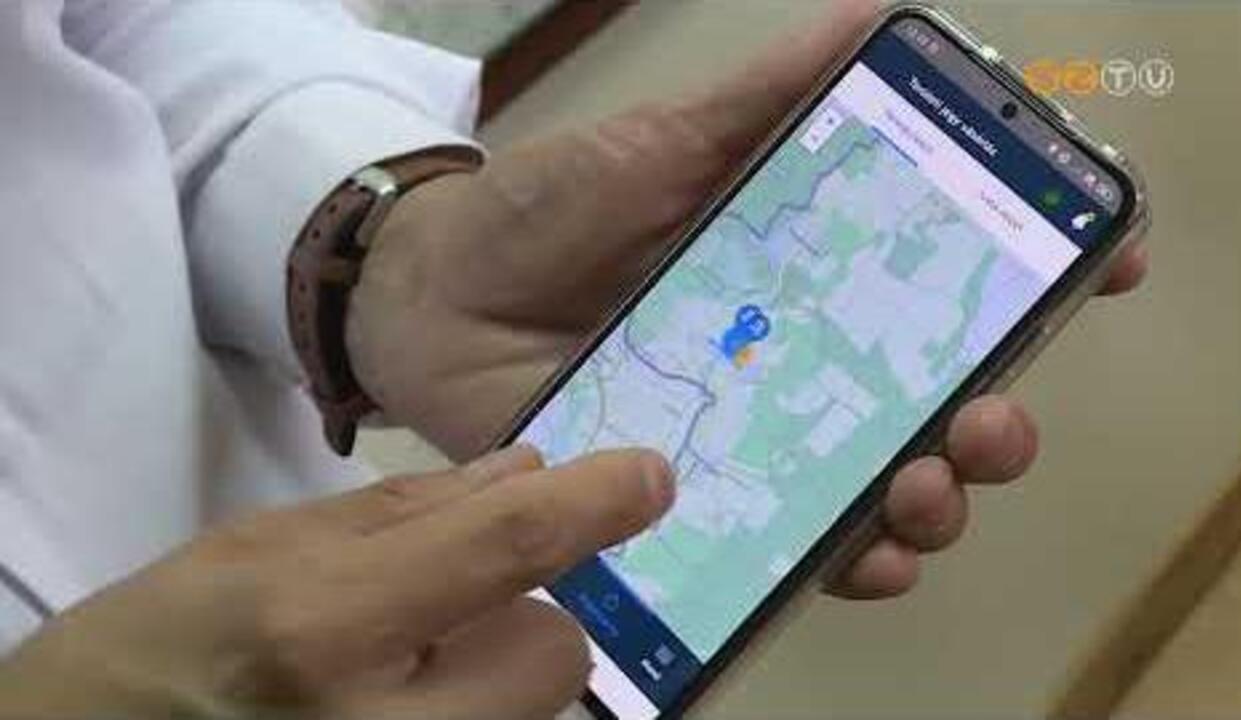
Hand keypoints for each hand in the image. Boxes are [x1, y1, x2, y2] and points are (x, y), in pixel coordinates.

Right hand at [0, 446, 672, 719]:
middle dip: (522, 610)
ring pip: (535, 701)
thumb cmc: (169, 637)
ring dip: (497, 664)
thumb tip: (534, 472)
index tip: (650, 476)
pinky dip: (477, 700)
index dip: (591, 505)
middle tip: (439, 604)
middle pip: (555, 650)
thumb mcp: (272, 541)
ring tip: (398, 663)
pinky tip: (398, 696)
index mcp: (325, 626)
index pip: (504, 550)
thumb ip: (413, 508)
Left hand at [347, 0, 1147, 598]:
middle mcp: (800, 356)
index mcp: (810, 268)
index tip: (1104, 266)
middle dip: (994, 420)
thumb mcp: (660, 142)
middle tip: (993, 420)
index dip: (1038, 277)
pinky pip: (791, 545)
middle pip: (935, 402)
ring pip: (882, 485)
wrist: (432, 301)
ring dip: (935, 500)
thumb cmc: (544, 211)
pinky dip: (842, 561)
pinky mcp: (699, 496)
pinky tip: (860, 556)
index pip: (949, 280)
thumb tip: (878, 16)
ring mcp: (753, 433)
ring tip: (927, 489)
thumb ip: (761, 98)